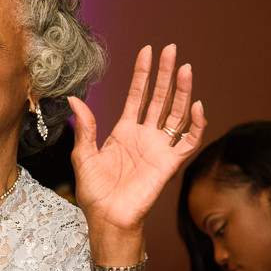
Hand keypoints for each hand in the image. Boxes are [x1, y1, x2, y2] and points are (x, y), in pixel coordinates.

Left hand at [69, 45, 205, 233]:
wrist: (108, 219)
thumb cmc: (94, 193)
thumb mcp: (83, 156)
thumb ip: (85, 128)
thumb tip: (74, 99)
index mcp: (124, 131)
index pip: (137, 95)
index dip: (142, 74)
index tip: (147, 51)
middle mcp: (144, 136)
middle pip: (160, 98)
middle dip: (166, 74)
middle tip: (172, 50)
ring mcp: (159, 148)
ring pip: (176, 114)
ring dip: (182, 91)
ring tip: (186, 69)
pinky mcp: (169, 164)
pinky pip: (188, 141)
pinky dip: (195, 125)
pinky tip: (196, 106)